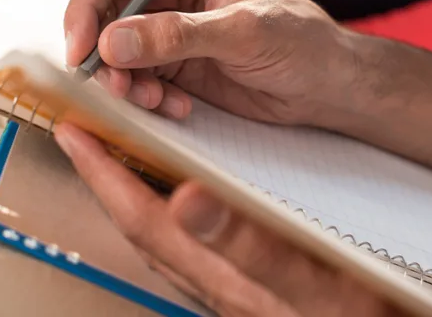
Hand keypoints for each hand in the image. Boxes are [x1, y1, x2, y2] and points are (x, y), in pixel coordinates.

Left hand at [54, 123, 408, 316]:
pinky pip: (183, 244)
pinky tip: (178, 194)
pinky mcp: (240, 289)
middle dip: (107, 178)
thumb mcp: (312, 277)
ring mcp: (223, 289)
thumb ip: (248, 243)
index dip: (105, 174)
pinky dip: (165, 210)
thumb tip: (184, 201)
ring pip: (158, 236)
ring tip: (120, 154)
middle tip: (85, 134)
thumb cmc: (355, 314)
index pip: (142, 218)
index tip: (76, 132)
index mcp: (219, 278)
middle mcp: (211, 286)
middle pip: (140, 226)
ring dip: (132, 191)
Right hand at [64, 0, 357, 126]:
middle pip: (105, 16)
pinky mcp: (179, 69)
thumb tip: (111, 42)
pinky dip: (146, 100)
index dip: (86, 7)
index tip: (81, 51)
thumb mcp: (243, 33)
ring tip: (155, 103)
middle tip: (118, 89)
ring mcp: (171, 35)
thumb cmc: (302, 42)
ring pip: (116, 55)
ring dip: (125, 83)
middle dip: (102, 54)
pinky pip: (140, 83)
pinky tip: (178, 110)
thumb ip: (178, 36)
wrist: (330, 85)